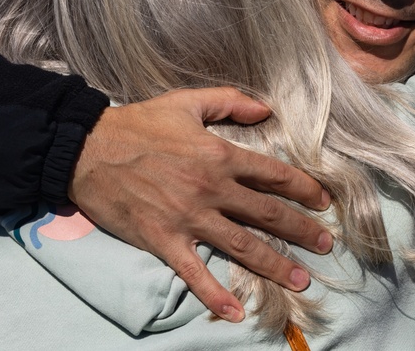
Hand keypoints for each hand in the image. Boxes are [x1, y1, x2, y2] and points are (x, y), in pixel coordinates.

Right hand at [68, 87, 332, 322]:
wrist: (88, 148)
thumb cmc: (138, 123)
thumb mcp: (186, 102)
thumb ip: (230, 101)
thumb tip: (267, 110)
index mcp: (219, 154)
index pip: (273, 175)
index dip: (304, 188)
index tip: (324, 201)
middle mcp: (211, 188)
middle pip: (266, 214)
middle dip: (302, 230)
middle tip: (326, 244)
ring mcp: (188, 217)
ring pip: (242, 246)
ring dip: (274, 265)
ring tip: (301, 280)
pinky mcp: (163, 239)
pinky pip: (194, 272)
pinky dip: (215, 294)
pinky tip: (235, 313)